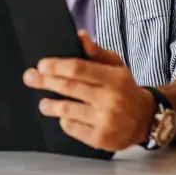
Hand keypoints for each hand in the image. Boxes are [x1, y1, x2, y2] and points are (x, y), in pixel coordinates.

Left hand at [23, 31, 155, 151]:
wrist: (145, 119)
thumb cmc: (126, 89)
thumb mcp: (117, 67)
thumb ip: (97, 53)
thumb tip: (80, 35)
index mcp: (114, 78)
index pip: (80, 69)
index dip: (58, 66)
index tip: (42, 65)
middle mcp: (110, 99)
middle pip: (69, 87)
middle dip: (45, 81)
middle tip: (30, 77)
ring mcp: (105, 120)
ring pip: (67, 110)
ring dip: (50, 105)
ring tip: (43, 103)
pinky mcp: (100, 138)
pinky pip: (72, 128)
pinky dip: (65, 121)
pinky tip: (65, 117)